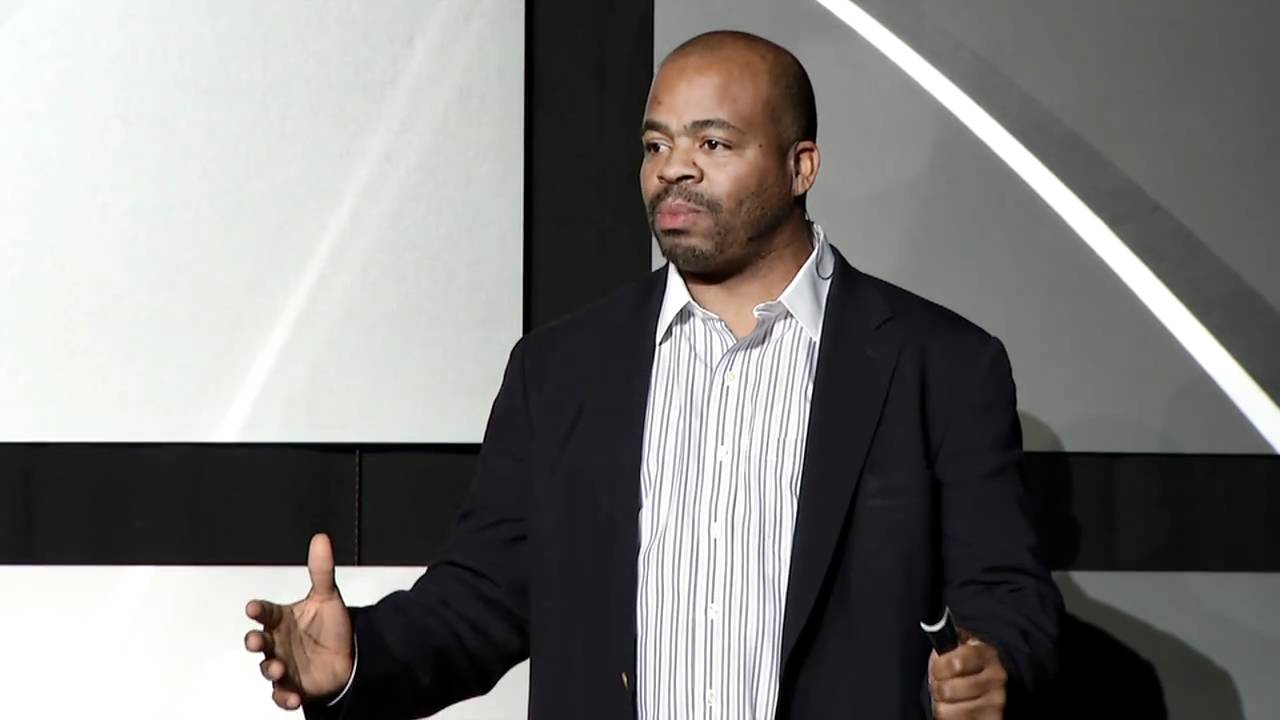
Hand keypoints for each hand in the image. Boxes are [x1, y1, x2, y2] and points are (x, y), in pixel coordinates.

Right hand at [244, 533, 354, 710]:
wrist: (348, 658)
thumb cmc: (330, 627)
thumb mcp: (328, 597)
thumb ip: (321, 571)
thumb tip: (321, 540)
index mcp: (281, 619)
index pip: (265, 612)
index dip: (258, 610)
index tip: (252, 608)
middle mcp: (277, 642)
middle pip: (259, 641)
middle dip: (254, 641)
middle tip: (256, 640)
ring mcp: (282, 665)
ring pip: (267, 669)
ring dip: (270, 669)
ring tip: (278, 669)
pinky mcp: (292, 687)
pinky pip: (281, 695)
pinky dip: (284, 698)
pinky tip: (292, 697)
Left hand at [928, 631, 1007, 718]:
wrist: (992, 685)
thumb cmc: (966, 665)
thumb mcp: (958, 647)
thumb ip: (947, 643)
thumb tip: (935, 632)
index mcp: (986, 654)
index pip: (955, 664)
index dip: (938, 668)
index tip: (939, 669)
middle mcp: (995, 680)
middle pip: (947, 690)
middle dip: (937, 688)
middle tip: (943, 684)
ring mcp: (995, 704)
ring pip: (946, 711)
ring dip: (941, 706)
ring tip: (950, 698)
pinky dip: (949, 719)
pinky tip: (956, 710)